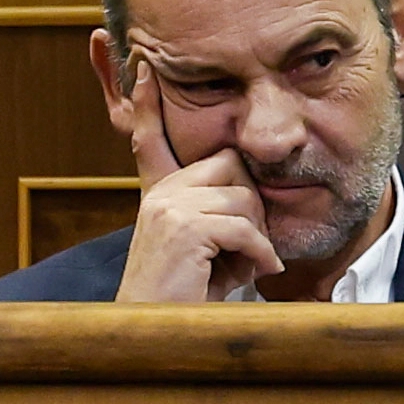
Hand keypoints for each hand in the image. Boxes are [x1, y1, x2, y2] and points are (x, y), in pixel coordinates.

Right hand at [115, 60, 283, 301]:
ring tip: (245, 265)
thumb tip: (256, 194)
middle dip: (253, 205)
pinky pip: (244, 226)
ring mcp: (169, 206)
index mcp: (161, 192)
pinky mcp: (183, 226)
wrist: (160, 336)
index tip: (142, 68)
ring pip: (244, 198)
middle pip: (232, 166)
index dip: (144, 103)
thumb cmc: (190, 296)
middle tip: (249, 246)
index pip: (150, 137)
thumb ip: (222, 214)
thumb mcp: (208, 247)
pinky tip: (261, 270)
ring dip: (258, 237)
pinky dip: (261, 251)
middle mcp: (161, 192)